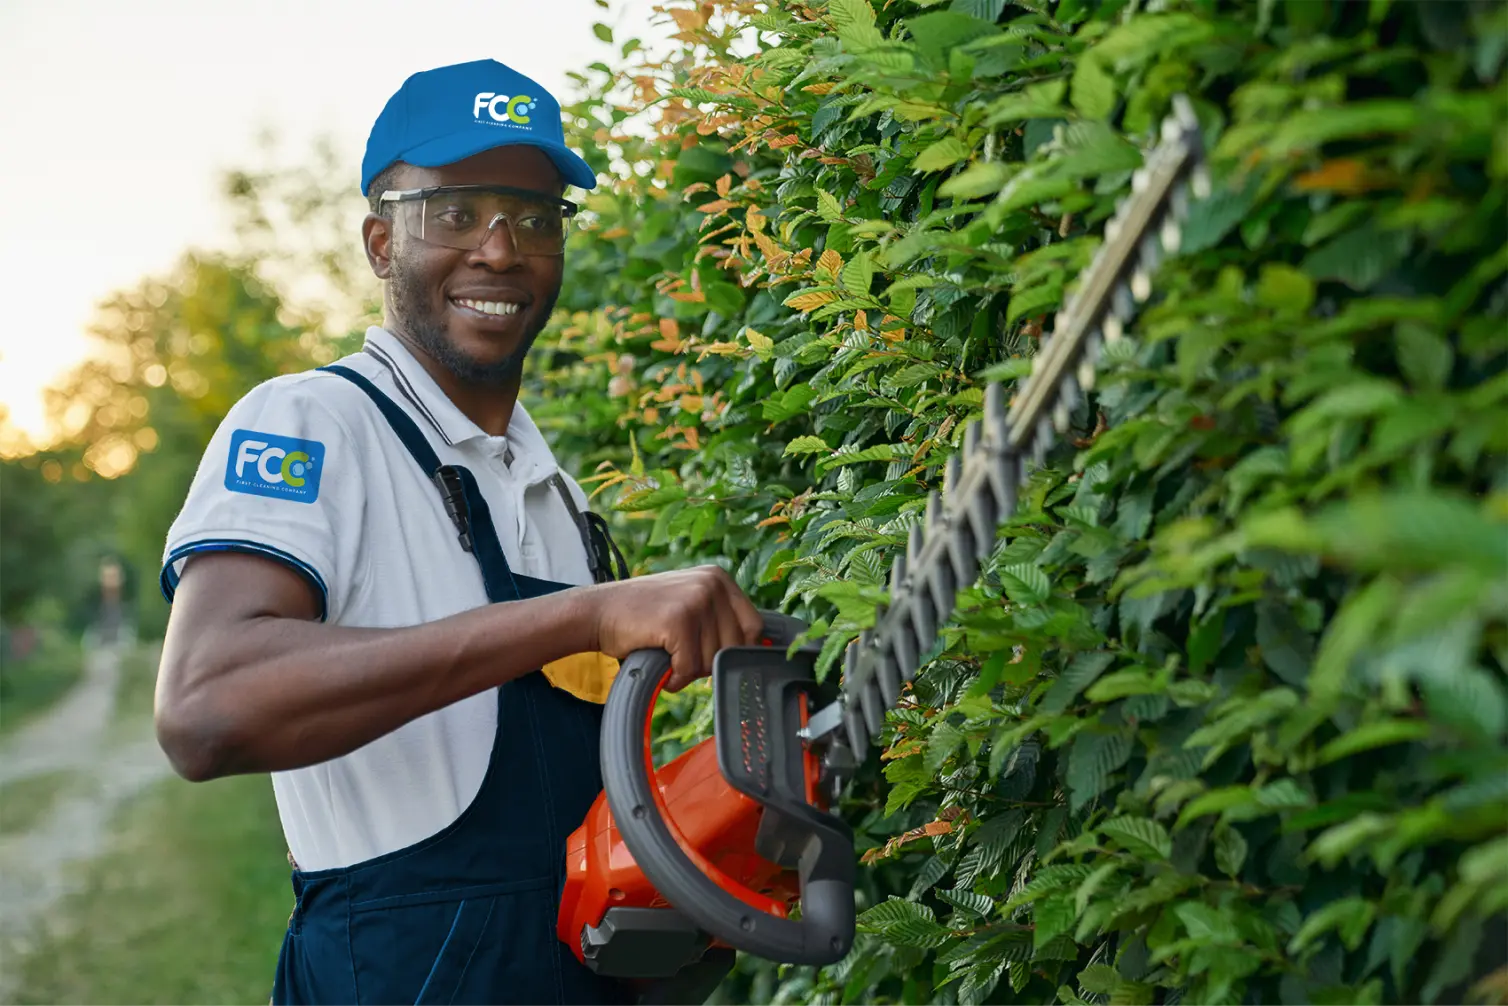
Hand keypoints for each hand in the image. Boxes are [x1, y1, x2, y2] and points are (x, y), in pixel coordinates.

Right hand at [587, 566, 764, 690]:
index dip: (733, 650)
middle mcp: (712, 584)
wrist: (597, 612)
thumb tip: (760, 648)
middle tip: (680, 654)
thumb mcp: (690, 604)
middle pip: (735, 646)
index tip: (708, 654)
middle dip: (709, 661)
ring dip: (689, 670)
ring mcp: (696, 599)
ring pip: (712, 660)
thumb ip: (720, 619)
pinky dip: (675, 677)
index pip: (753, 627)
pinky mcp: (678, 620)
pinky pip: (690, 668)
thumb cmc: (643, 616)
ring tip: (667, 654)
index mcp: (719, 578)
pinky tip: (660, 663)